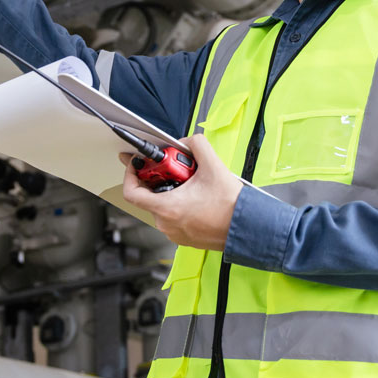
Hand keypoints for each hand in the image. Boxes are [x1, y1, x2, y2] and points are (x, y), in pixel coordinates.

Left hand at [120, 134, 243, 250]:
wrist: (246, 227)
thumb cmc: (230, 206)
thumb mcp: (213, 166)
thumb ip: (196, 145)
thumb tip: (186, 141)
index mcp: (167, 207)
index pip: (131, 192)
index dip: (130, 174)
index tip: (138, 164)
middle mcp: (166, 223)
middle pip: (148, 196)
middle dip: (158, 178)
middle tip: (171, 167)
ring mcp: (174, 232)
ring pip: (162, 205)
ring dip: (170, 190)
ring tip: (188, 181)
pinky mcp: (183, 237)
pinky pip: (172, 216)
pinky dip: (178, 203)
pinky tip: (194, 195)